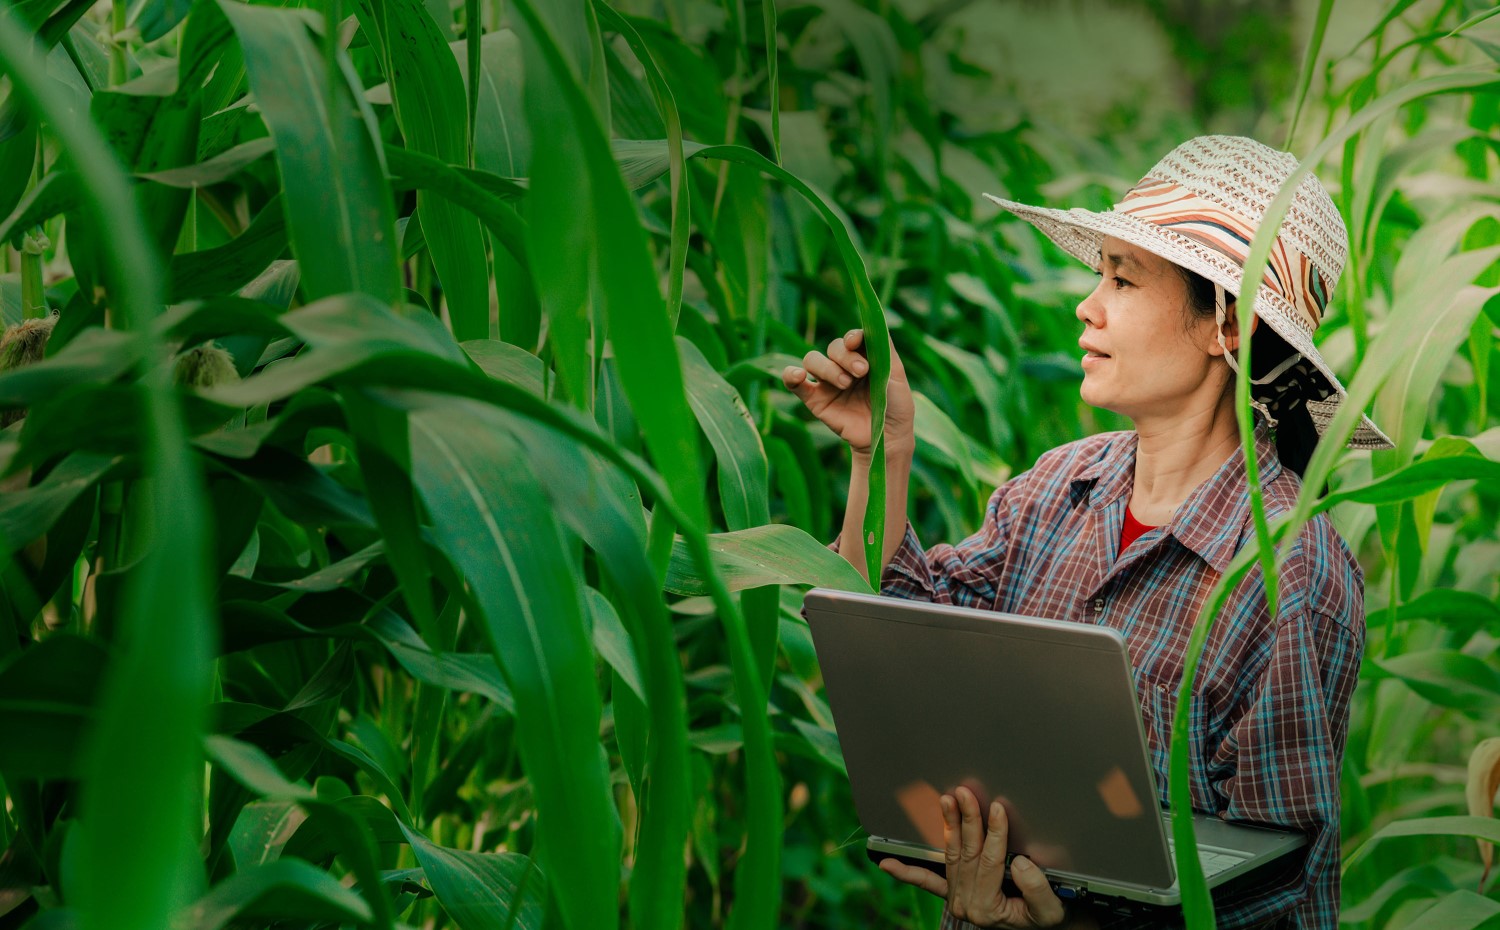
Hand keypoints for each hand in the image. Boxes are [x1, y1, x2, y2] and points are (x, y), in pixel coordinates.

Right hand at [782, 329, 913, 457]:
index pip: (852, 338)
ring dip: (827, 367)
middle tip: (862, 372)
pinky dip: (790, 375)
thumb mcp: (896, 376)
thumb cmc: (896, 407)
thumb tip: (875, 322)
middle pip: (833, 347)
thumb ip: (885, 349)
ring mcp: (828, 382)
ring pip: (813, 359)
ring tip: (845, 384)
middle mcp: (844, 366)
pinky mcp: (815, 399)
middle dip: (845, 356)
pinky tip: (797, 375)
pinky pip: (794, 383)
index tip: (855, 342)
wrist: (886, 439)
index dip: (851, 336)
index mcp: (864, 356)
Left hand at [879, 786, 1069, 928]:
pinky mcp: (952, 893)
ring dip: (948, 826)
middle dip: (967, 821)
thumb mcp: (1051, 909)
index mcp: (988, 909)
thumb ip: (1037, 889)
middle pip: (967, 854)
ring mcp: (956, 898)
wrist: (1038, 927)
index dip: (995, 833)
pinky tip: (888, 863)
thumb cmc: (1046, 916)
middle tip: (965, 794)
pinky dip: (908, 872)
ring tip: (946, 801)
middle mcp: (966, 904)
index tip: (998, 809)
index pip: (990, 862)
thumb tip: (1019, 863)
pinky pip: (927, 882)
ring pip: (950, 855)